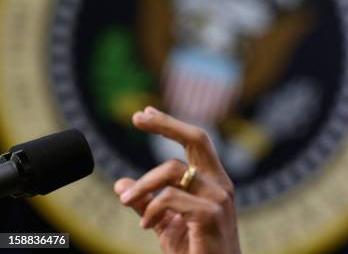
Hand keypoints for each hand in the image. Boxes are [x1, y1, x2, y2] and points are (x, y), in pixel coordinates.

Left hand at [113, 106, 240, 253]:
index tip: (144, 112)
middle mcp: (220, 184)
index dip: (170, 125)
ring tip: (126, 201)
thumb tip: (121, 184)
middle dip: (166, 124)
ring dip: (142, 184)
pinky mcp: (210, 215)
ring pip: (172, 169)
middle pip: (196, 138)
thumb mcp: (166, 224)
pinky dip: (151, 210)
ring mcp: (218, 198)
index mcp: (214, 182)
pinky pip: (170, 198)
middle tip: (138, 117)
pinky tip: (146, 226)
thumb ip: (147, 203)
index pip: (195, 142)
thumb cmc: (196, 252)